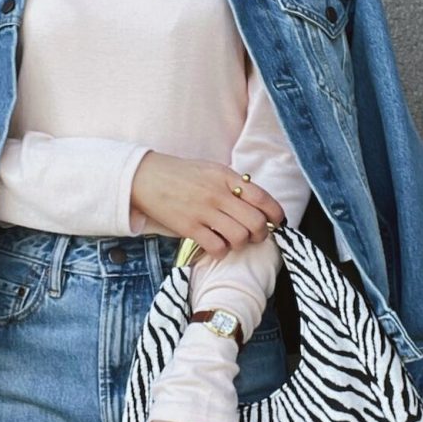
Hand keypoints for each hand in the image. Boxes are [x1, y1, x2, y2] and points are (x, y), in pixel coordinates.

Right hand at [130, 151, 284, 259]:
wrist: (146, 177)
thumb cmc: (181, 174)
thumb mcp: (211, 169)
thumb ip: (234, 183)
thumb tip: (258, 203)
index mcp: (226, 177)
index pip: (263, 198)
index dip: (276, 214)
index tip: (276, 222)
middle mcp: (218, 194)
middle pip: (255, 222)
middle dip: (261, 234)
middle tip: (255, 236)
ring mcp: (203, 211)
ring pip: (239, 237)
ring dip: (241, 243)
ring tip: (235, 241)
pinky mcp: (189, 227)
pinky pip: (217, 247)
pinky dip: (222, 251)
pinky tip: (218, 246)